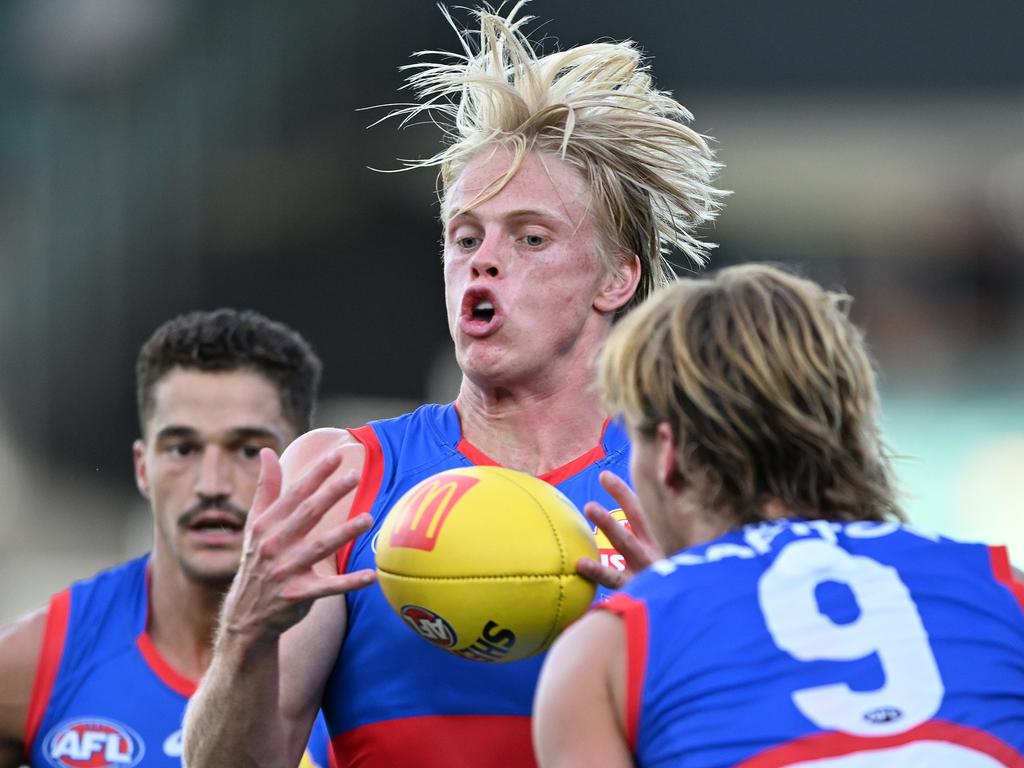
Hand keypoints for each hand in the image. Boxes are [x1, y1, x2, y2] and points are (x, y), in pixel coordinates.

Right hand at [221, 448, 375, 643]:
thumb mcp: (255, 524)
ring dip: (344, 532)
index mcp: (266, 524)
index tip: (337, 456)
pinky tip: (371, 575)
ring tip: (369, 518)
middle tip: (356, 476)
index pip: (294, 493)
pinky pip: (329, 587)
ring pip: (320, 547)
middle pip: (308, 514)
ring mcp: (286, 570)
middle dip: (332, 493)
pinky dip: (350, 582)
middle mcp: (274, 545)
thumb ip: (265, 488)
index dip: (316, 474)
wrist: (246, 615)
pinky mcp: (298, 595)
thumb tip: (267, 451)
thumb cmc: (257, 560)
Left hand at [577, 471, 662, 589]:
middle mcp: (653, 554)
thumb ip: (638, 559)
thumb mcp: (656, 576)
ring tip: (591, 506)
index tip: (604, 476)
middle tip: (600, 474)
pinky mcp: (641, 592)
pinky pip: (617, 580)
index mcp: (656, 547)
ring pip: (628, 542)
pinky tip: (580, 564)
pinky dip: (599, 570)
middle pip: (637, 519)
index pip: (639, 514)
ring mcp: (648, 572)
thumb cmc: (671, 599)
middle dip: (620, 498)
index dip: (622, 494)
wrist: (692, 620)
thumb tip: (615, 547)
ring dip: (610, 523)